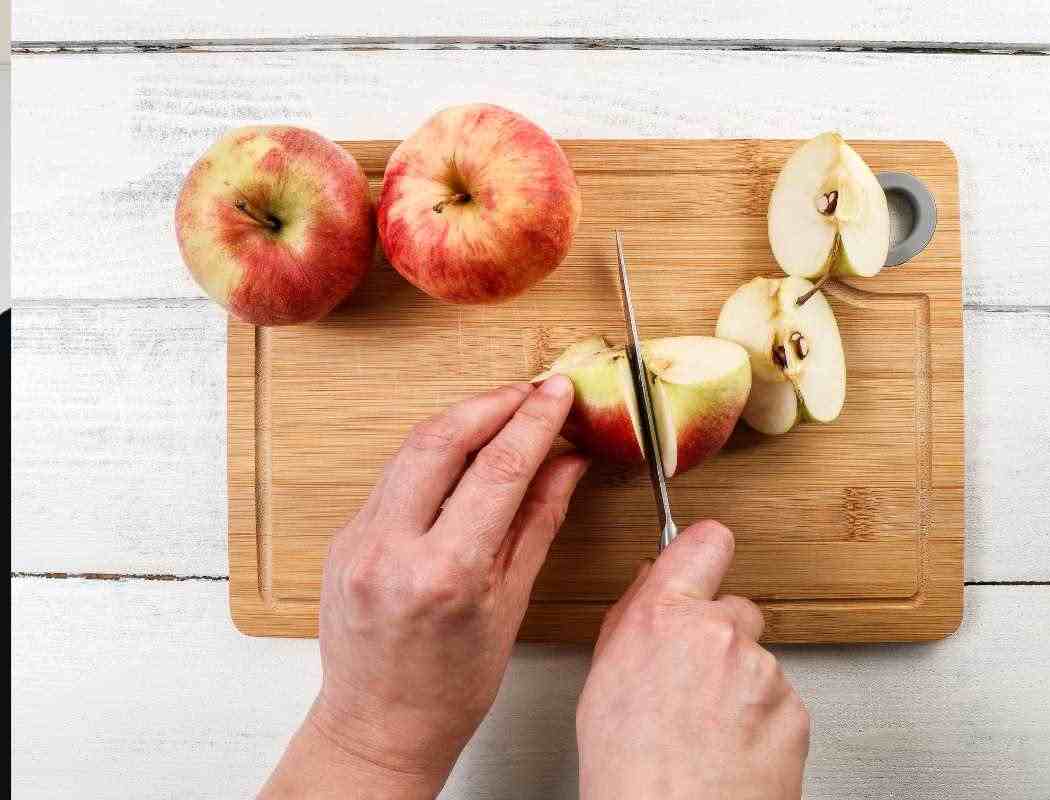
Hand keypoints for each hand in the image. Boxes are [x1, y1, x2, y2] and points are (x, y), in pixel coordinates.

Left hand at [261, 377, 585, 798]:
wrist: (381, 724)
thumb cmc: (451, 685)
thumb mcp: (511, 603)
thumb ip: (537, 521)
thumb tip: (566, 462)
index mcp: (443, 574)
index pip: (497, 469)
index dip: (533, 421)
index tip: (557, 393)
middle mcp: (390, 549)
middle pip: (441, 439)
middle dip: (492, 402)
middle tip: (532, 390)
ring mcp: (357, 541)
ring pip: (410, 449)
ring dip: (460, 420)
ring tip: (504, 410)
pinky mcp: (343, 537)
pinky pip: (392, 476)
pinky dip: (431, 453)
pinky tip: (462, 449)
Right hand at [576, 521, 810, 798]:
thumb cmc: (631, 773)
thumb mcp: (603, 682)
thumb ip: (631, 619)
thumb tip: (648, 584)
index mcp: (665, 617)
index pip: (705, 542)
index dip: (704, 553)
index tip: (703, 559)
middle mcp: (720, 633)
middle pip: (735, 609)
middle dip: (721, 636)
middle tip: (693, 682)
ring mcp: (763, 671)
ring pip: (757, 660)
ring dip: (740, 685)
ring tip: (707, 730)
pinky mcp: (795, 708)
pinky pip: (780, 699)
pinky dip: (762, 719)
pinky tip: (731, 748)